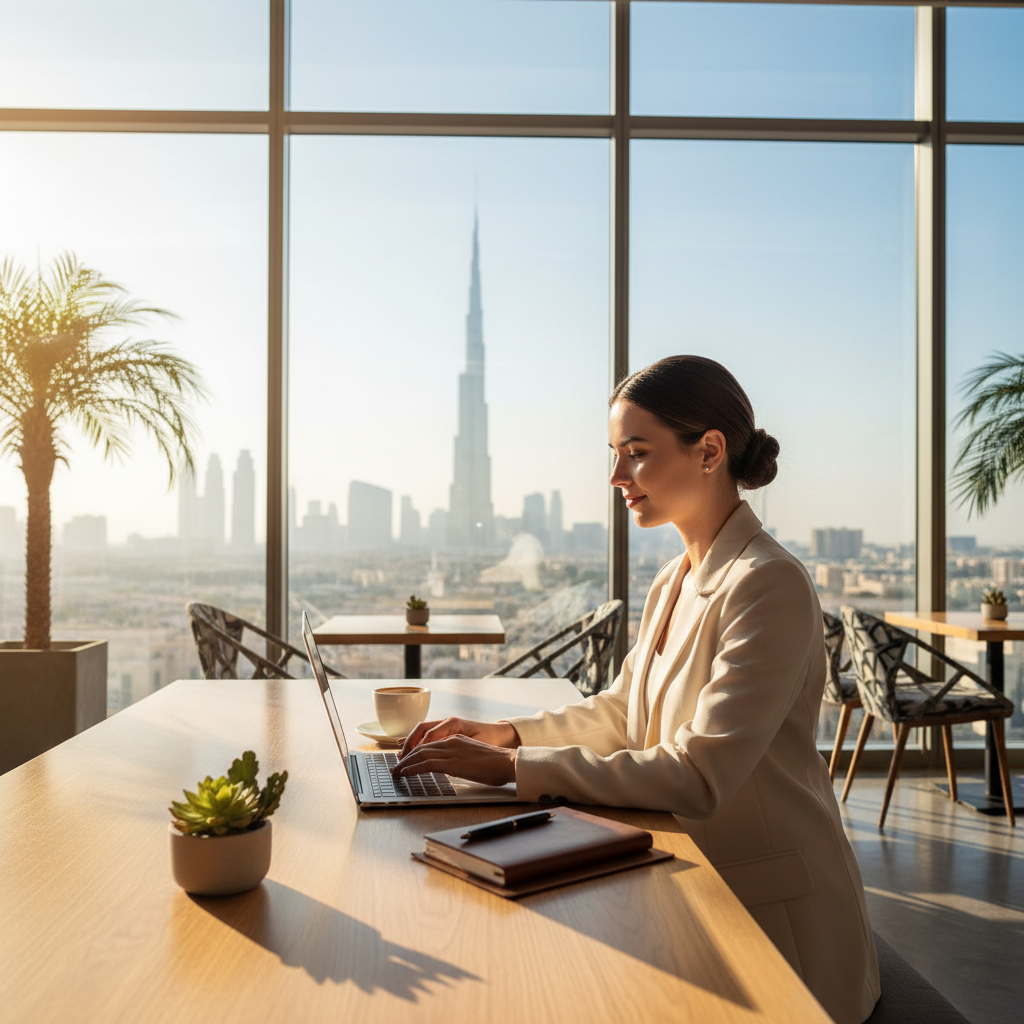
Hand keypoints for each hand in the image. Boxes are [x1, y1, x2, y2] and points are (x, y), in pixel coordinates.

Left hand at [391, 734, 516, 787]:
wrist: (507, 762)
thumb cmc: (496, 764)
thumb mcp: (475, 757)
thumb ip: (462, 759)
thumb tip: (455, 768)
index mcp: (457, 739)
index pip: (430, 744)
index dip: (416, 752)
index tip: (406, 760)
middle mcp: (451, 742)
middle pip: (421, 747)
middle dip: (406, 757)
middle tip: (396, 767)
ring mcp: (450, 751)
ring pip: (420, 754)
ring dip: (405, 763)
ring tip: (395, 772)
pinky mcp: (451, 763)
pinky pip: (425, 764)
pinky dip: (412, 768)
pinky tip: (404, 774)